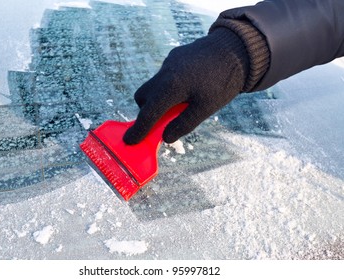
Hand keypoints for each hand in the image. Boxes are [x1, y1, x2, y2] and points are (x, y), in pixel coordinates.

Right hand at [123, 27, 248, 144]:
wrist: (237, 48)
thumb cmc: (224, 81)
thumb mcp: (206, 108)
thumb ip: (184, 124)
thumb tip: (165, 138)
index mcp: (171, 86)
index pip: (148, 113)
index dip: (139, 129)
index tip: (130, 141)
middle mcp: (165, 73)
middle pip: (143, 97)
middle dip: (147, 111)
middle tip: (162, 121)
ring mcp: (169, 62)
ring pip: (153, 85)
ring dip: (159, 99)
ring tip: (181, 104)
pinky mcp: (175, 56)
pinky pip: (164, 76)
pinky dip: (168, 87)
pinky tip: (188, 88)